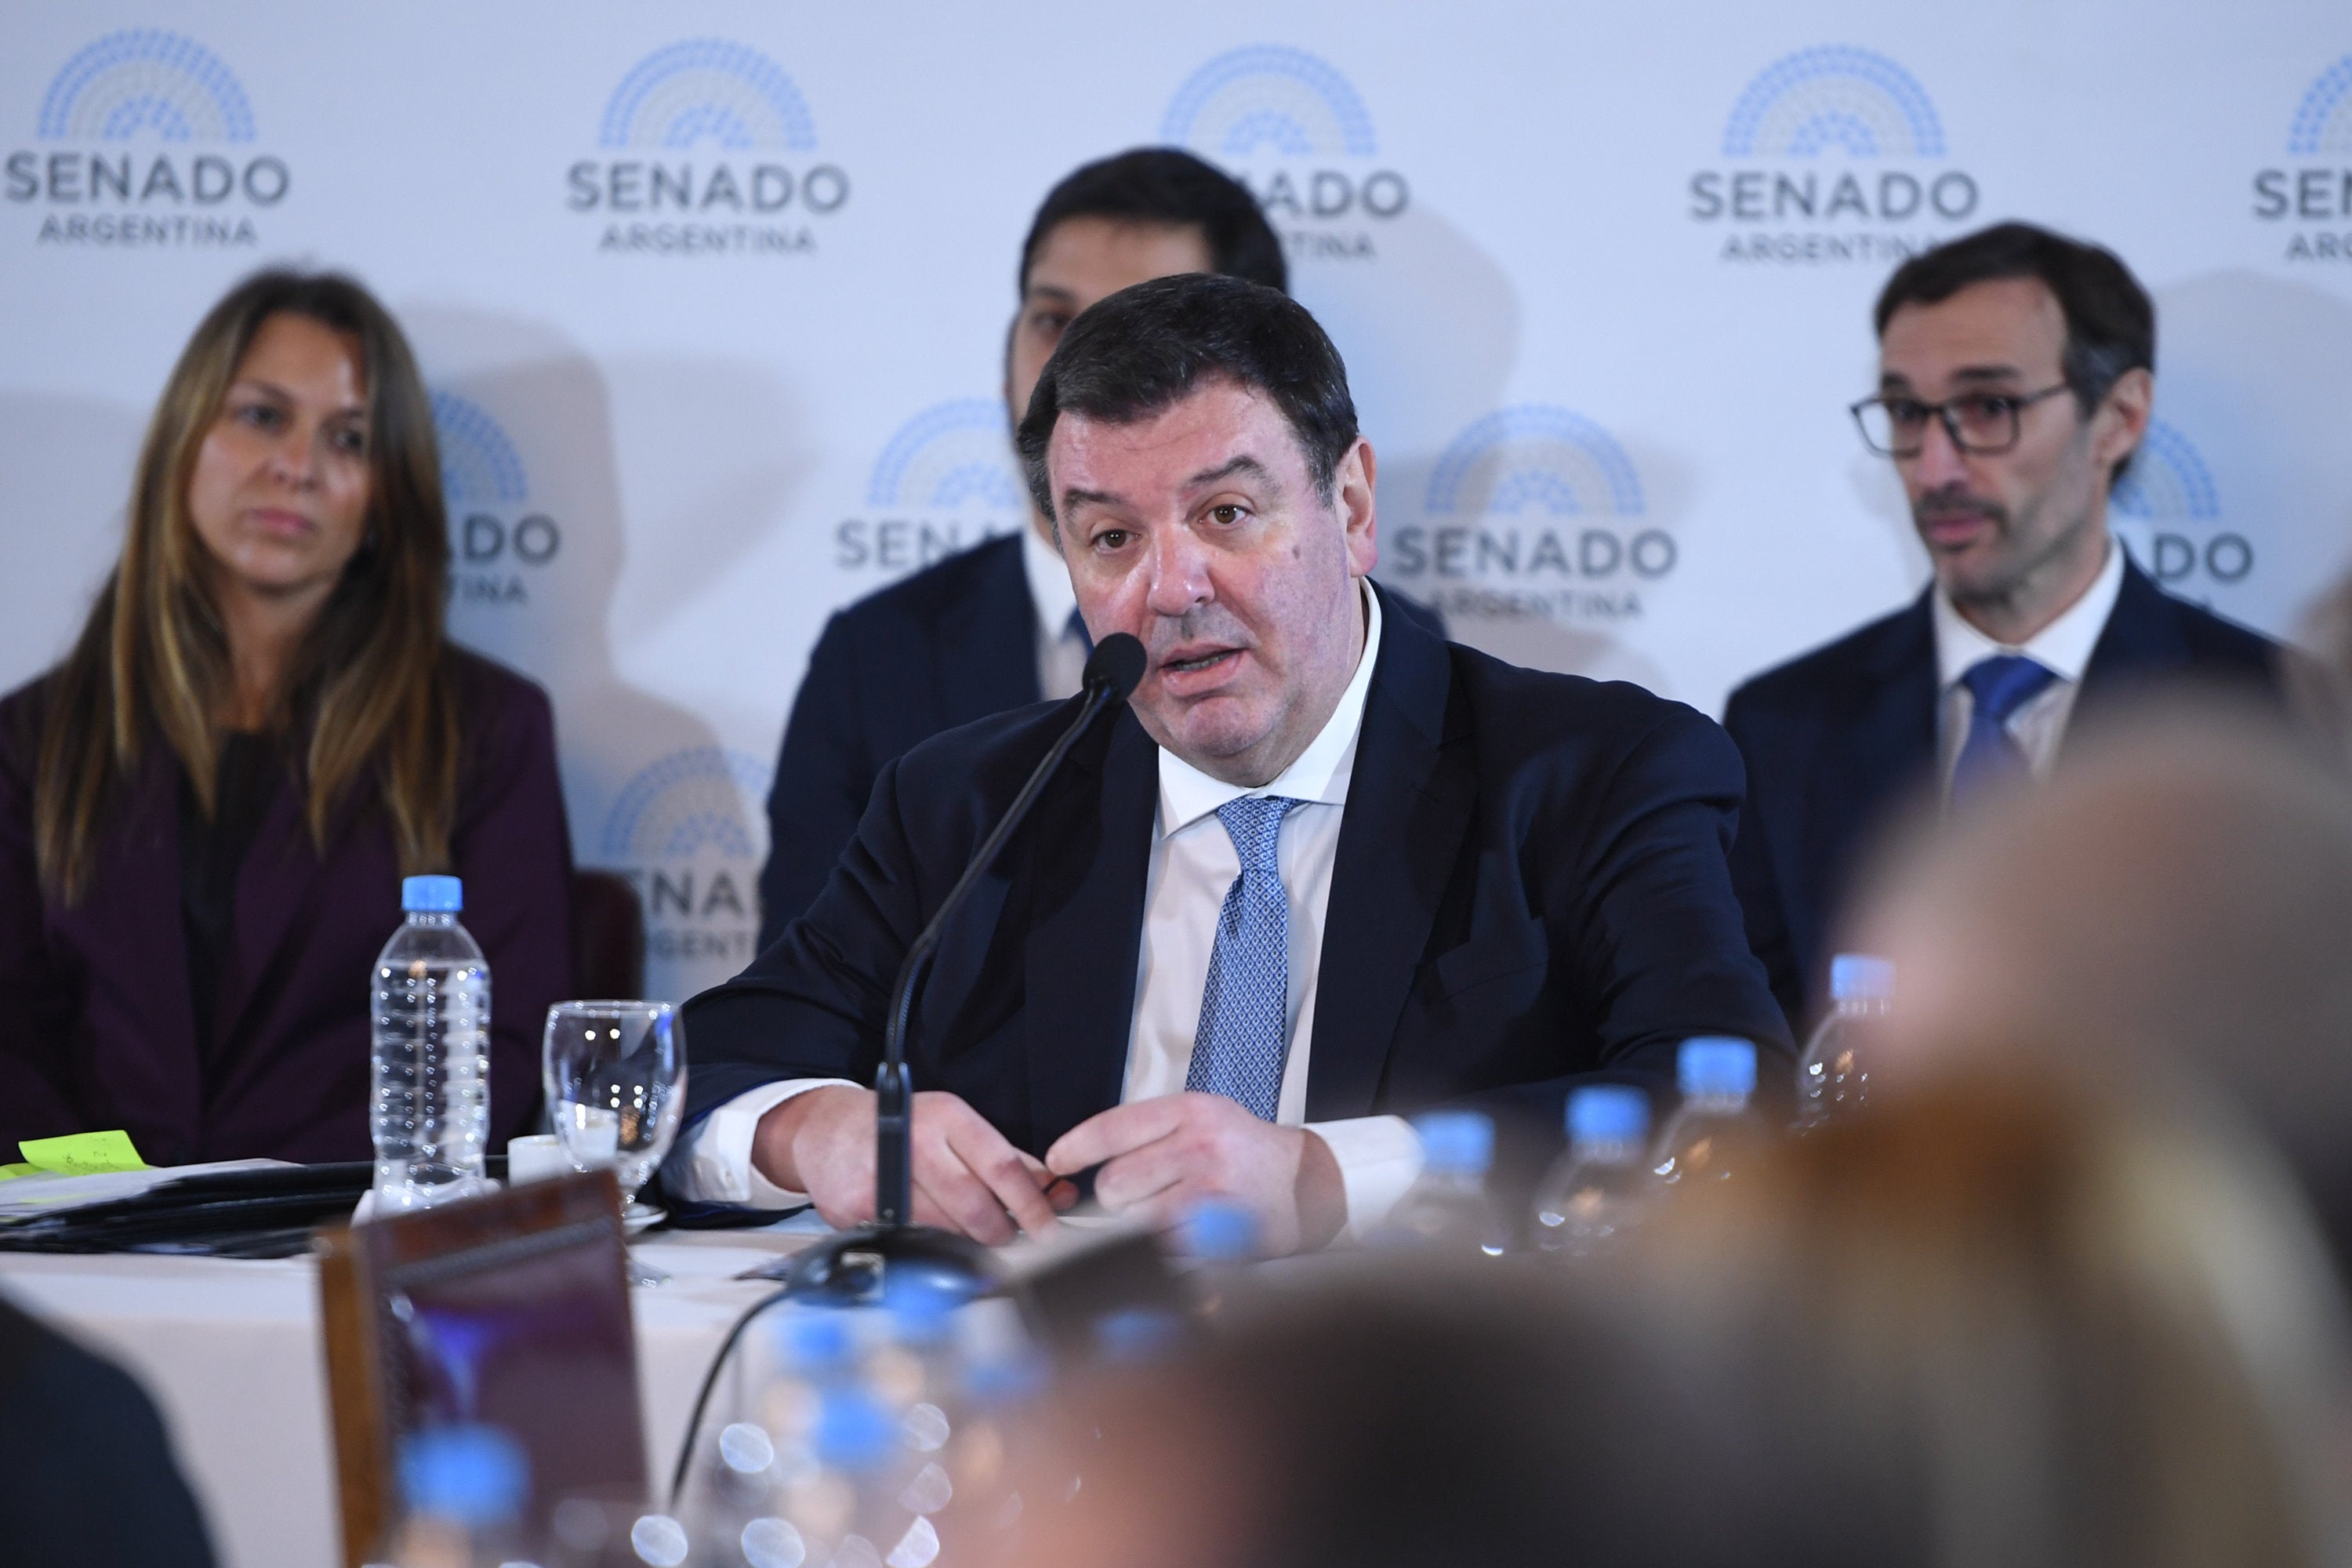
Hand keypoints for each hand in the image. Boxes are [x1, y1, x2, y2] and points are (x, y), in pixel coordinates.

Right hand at [751, 1085, 1068, 1244]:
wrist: (825, 1129)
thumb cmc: (897, 1126)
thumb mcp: (953, 1125)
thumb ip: (1003, 1158)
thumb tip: (1054, 1190)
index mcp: (947, 1116)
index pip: (1001, 1167)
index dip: (1031, 1203)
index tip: (1049, 1225)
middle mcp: (914, 1141)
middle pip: (975, 1206)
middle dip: (1000, 1232)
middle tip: (1008, 1237)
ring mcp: (882, 1175)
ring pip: (944, 1230)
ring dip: (966, 1241)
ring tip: (968, 1233)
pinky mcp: (855, 1206)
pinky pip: (907, 1240)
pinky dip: (924, 1244)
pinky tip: (923, 1229)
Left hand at [1044, 1092, 1346, 1255]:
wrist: (1310, 1183)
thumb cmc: (1247, 1153)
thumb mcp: (1204, 1120)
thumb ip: (1152, 1134)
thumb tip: (1088, 1161)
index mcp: (1189, 1111)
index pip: (1112, 1127)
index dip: (1075, 1147)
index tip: (1056, 1161)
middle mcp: (1197, 1144)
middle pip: (1115, 1182)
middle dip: (1117, 1198)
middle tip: (1141, 1198)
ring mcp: (1210, 1188)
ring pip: (1135, 1220)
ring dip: (1141, 1227)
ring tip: (1171, 1216)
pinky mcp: (1220, 1229)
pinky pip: (1164, 1247)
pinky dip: (1165, 1249)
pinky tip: (1187, 1235)